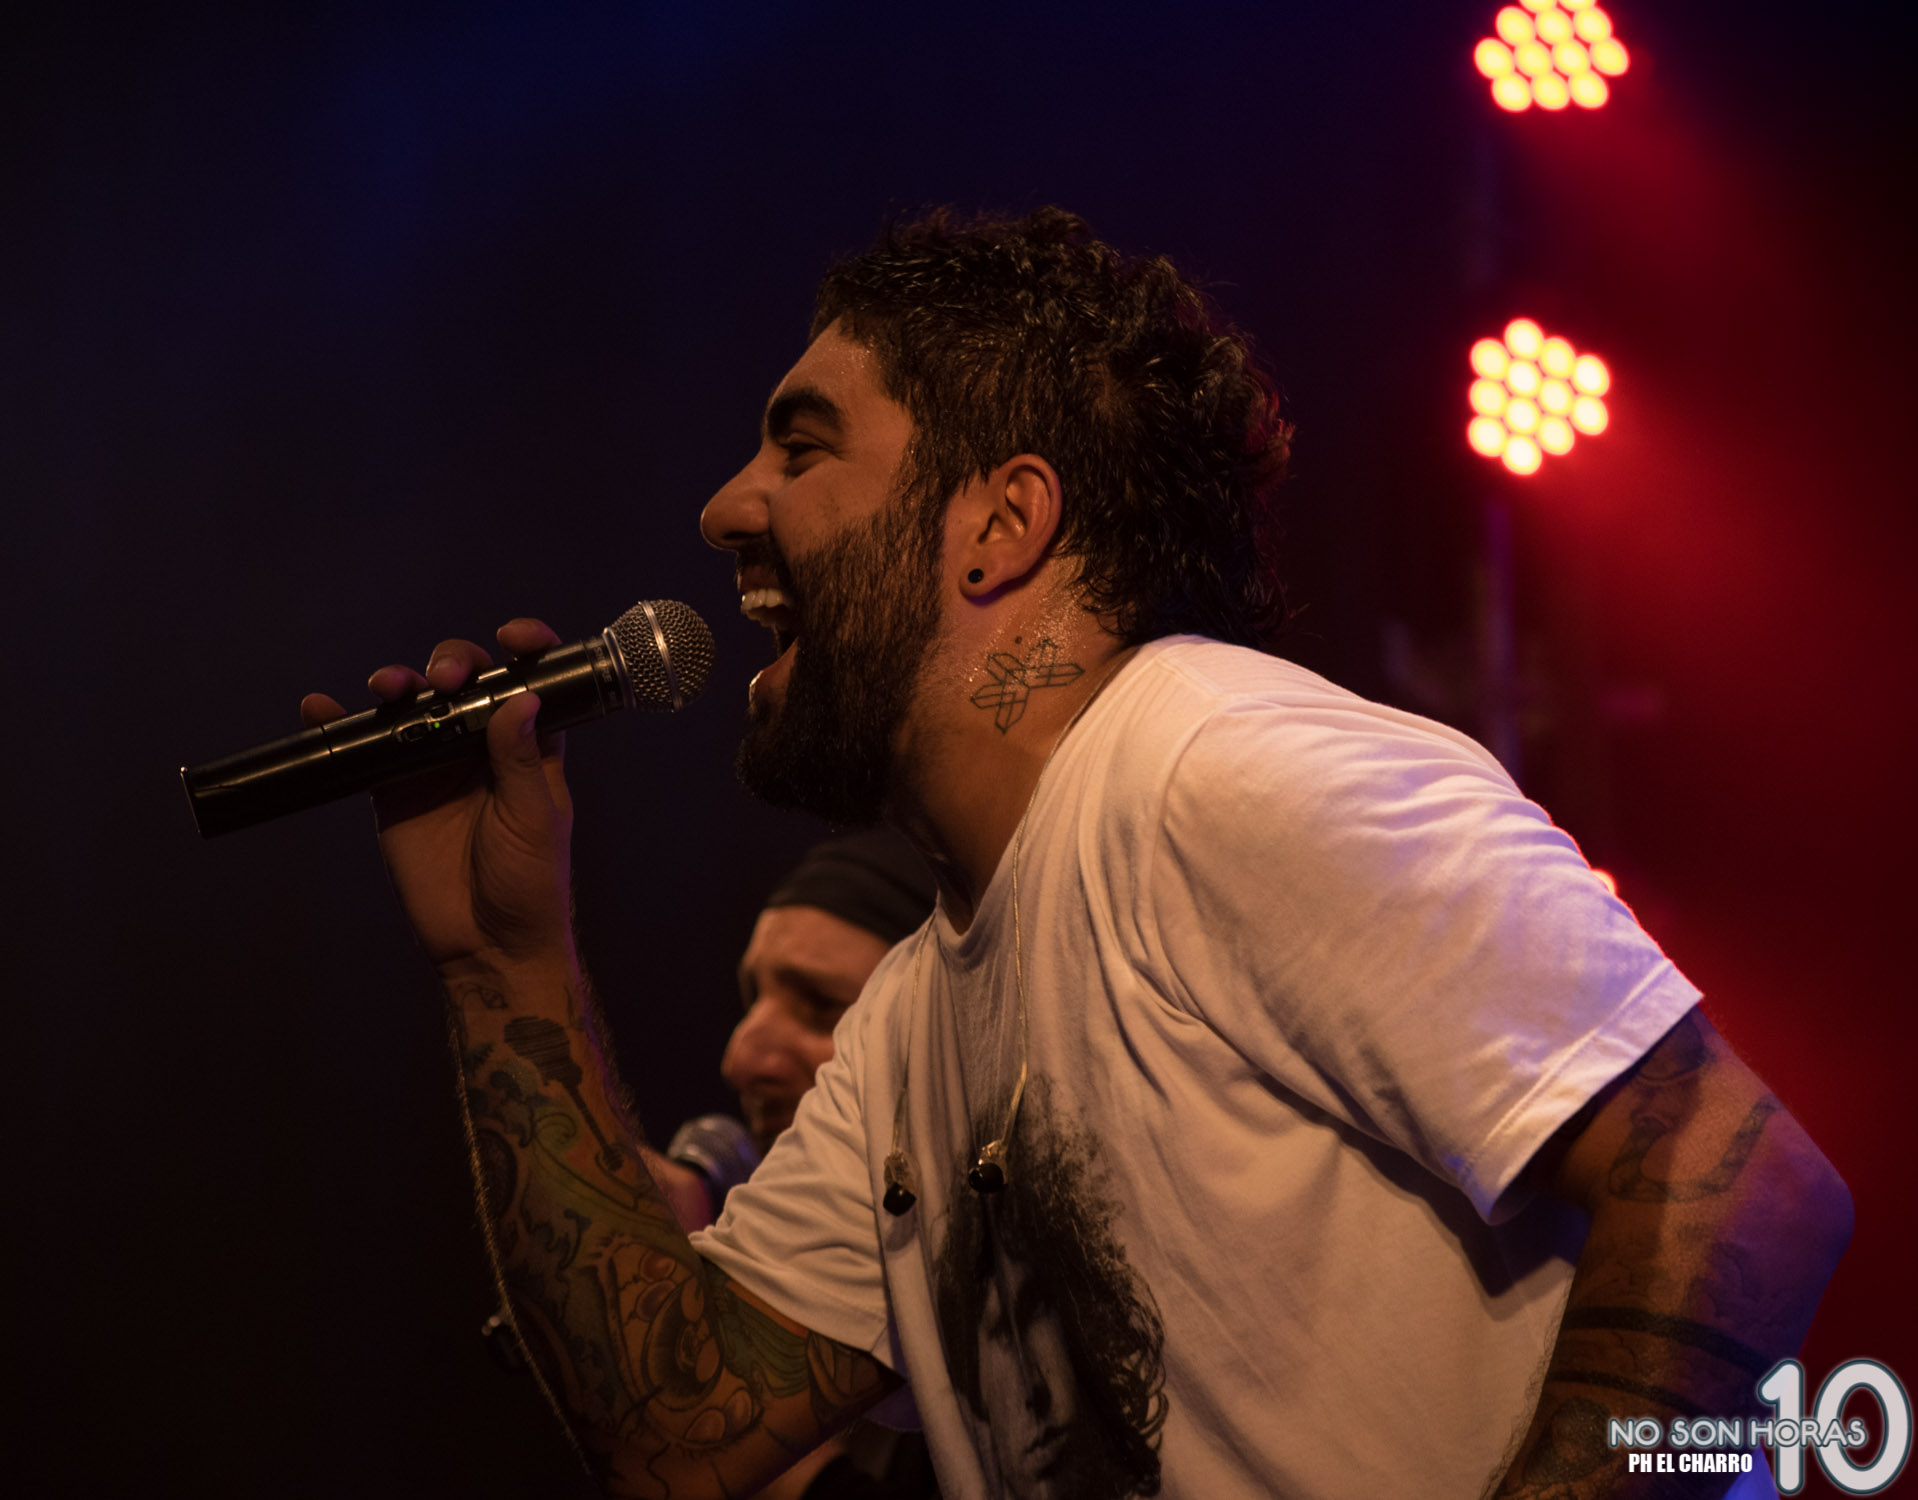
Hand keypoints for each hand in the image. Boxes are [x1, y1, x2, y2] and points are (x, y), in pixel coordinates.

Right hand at [300, 618, 575, 975]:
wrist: (487, 945)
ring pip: (415, 705)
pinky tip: (322, 709)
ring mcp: (435, 764)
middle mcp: (482, 746)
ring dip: (400, 683)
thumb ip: (519, 759)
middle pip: (465, 681)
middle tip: (444, 678)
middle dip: (452, 662)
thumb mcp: (534, 818)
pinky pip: (367, 747)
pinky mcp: (393, 790)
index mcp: (528, 747)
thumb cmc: (530, 885)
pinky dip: (343, 724)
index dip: (526, 650)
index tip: (514, 637)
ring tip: (389, 687)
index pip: (530, 682)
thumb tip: (518, 698)